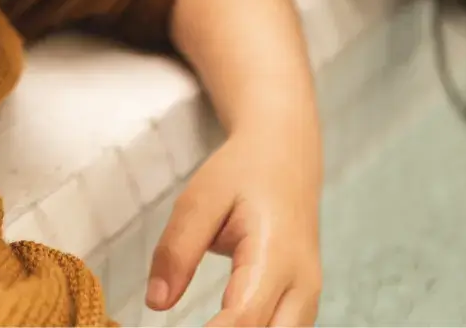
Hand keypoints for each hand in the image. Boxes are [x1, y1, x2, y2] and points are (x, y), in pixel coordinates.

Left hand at [148, 131, 321, 325]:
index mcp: (276, 255)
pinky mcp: (304, 302)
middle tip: (192, 326)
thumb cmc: (242, 173)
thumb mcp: (200, 199)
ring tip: (205, 323)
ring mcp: (308, 296)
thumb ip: (177, 250)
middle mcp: (301, 284)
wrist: (286, 156)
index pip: (245, 319)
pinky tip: (221, 327)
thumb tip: (157, 303)